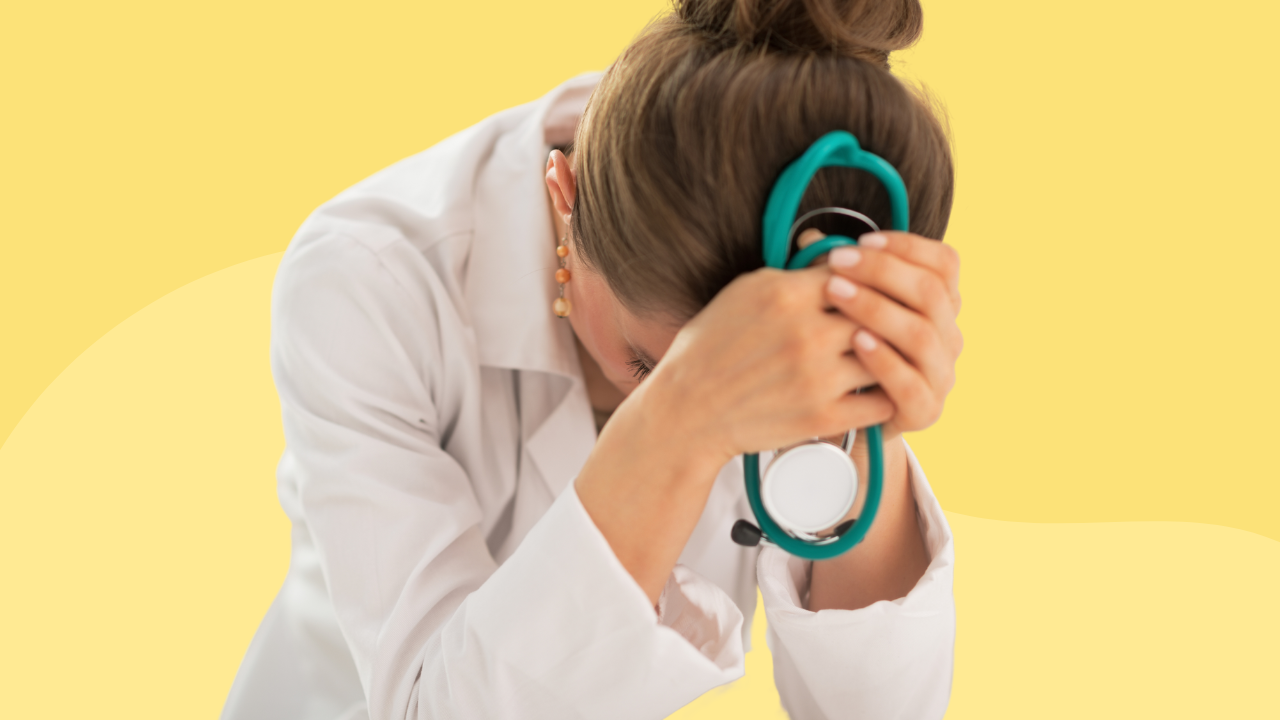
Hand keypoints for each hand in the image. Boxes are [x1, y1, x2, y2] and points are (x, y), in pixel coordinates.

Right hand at [641, 263, 893, 463]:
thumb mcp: (745, 291)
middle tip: (890, 319)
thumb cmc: (713, 346)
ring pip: (886, 355)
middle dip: (885, 314)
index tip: (871, 287)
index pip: (859, 271)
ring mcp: (817, 378)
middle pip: (878, 311)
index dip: (870, 278)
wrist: (688, 409)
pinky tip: (876, 386)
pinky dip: (883, 393)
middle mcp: (806, 334)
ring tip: (887, 353)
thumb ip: (796, 274)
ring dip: (888, 354)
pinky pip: (880, 400)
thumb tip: (840, 257)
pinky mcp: (822, 417)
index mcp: (786, 294)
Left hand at [817, 230, 962, 441]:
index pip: (944, 264)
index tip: (863, 241)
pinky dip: (884, 359)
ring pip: (921, 334)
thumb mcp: (839, 309)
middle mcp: (948, 337)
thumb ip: (837, 275)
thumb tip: (811, 238)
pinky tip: (856, 341)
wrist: (838, 417)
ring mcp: (940, 375)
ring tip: (836, 293)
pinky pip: (911, 383)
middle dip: (882, 271)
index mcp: (939, 306)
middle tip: (837, 262)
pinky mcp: (924, 410)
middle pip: (932, 293)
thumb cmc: (839, 353)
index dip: (908, 247)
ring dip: (877, 308)